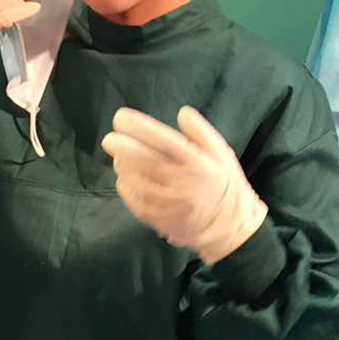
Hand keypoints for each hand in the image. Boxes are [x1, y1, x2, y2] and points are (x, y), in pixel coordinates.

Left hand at [100, 105, 267, 264]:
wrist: (230, 227)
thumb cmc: (224, 184)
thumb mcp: (222, 153)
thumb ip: (202, 132)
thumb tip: (182, 112)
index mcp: (198, 163)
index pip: (165, 141)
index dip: (140, 127)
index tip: (121, 118)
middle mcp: (182, 183)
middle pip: (146, 162)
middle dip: (123, 148)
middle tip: (109, 139)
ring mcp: (170, 204)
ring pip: (138, 183)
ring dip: (123, 167)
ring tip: (118, 155)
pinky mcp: (161, 220)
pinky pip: (136, 203)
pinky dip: (126, 189)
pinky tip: (125, 177)